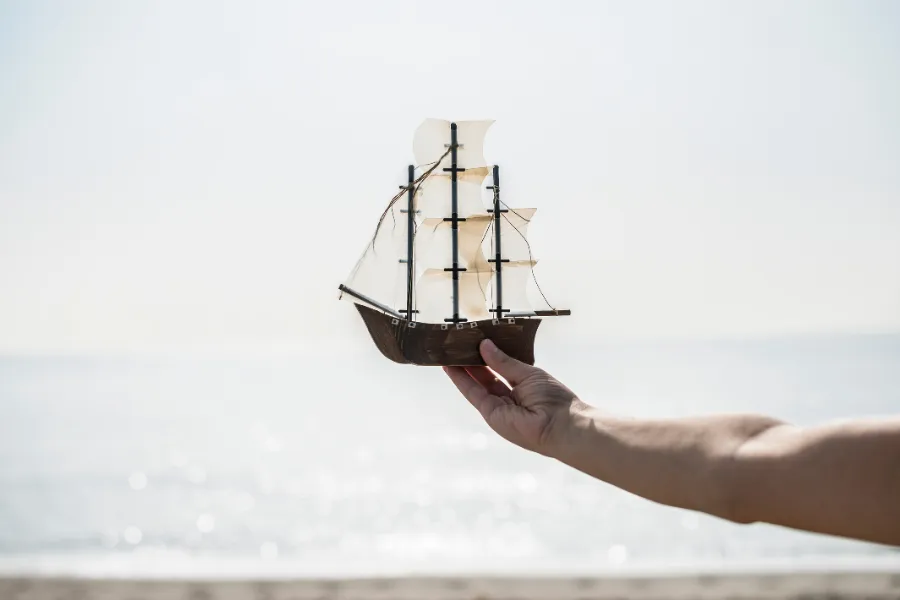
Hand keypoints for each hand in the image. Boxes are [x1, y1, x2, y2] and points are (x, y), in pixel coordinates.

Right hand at [443, 339, 587, 455]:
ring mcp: (498, 407)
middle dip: (470, 360)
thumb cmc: (553, 398)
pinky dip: (461, 380)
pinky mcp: (490, 414)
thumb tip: (484, 345)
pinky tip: (451, 366)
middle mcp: (508, 398)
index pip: (499, 369)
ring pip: (475, 384)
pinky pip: (473, 394)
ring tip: (448, 351)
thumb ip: (503, 362)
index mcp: (522, 387)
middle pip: (484, 376)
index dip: (486, 356)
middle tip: (456, 343)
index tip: (474, 341)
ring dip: (461, 369)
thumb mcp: (528, 373)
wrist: (561, 425)